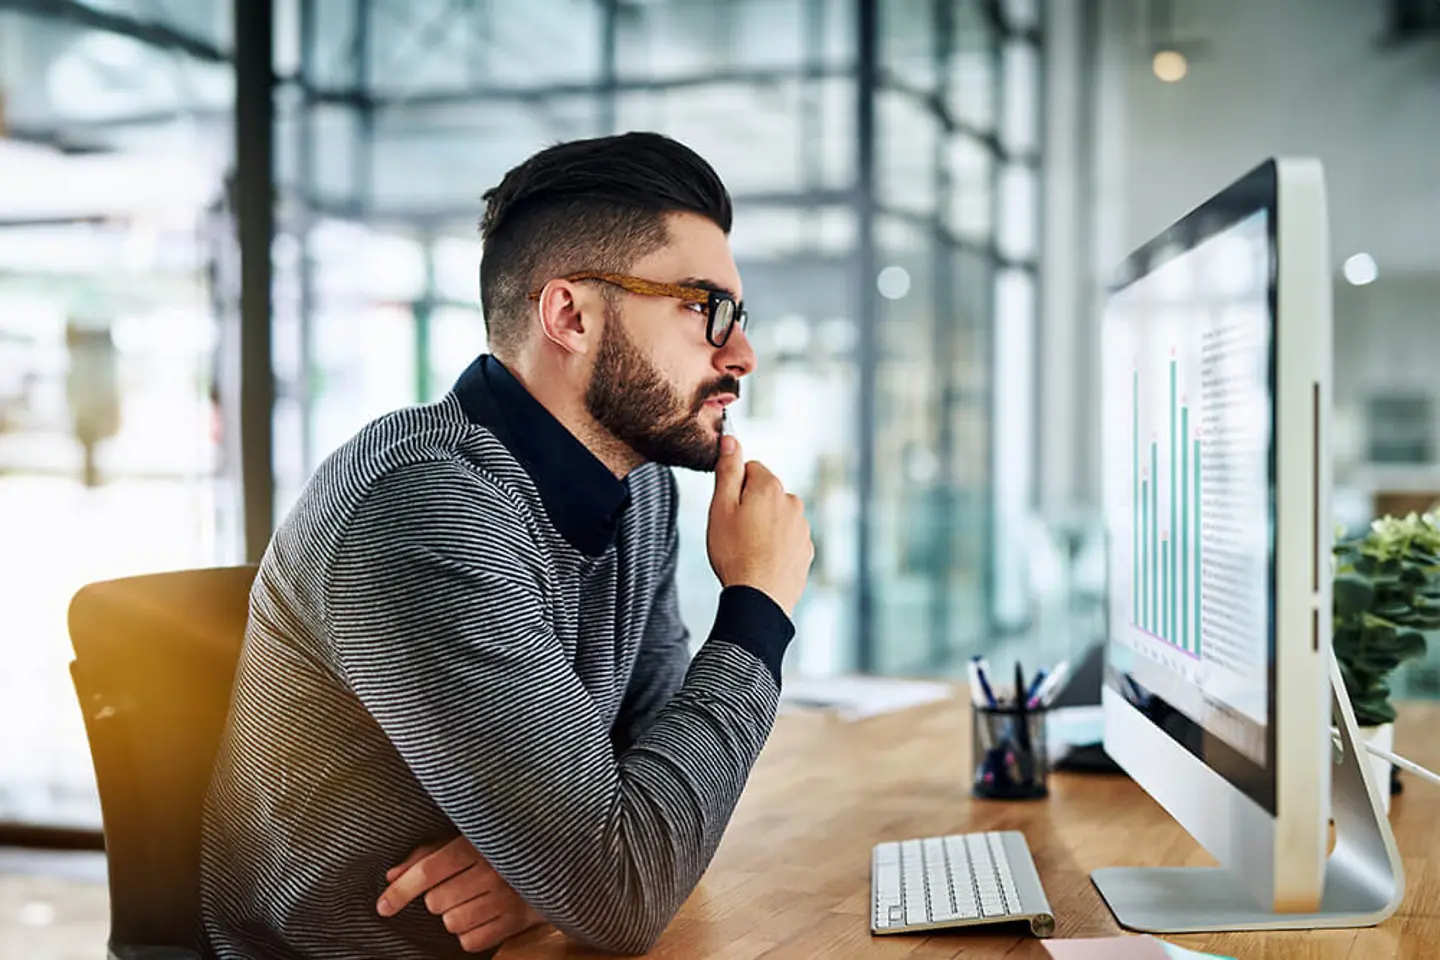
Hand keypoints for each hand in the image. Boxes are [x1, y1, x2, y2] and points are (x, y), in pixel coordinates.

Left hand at [378, 834, 543, 953]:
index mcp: (476, 844)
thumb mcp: (463, 840)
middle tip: (457, 886)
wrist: (552, 861)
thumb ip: (425, 856)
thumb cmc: (498, 849)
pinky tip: (483, 914)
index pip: (428, 871)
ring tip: (472, 900)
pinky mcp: (515, 922)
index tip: (382, 906)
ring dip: (453, 916)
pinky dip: (470, 933)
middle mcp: (492, 871)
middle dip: (437, 898)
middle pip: (435, 902)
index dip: (400, 891)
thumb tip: (391, 876)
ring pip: (451, 924)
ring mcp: (506, 898)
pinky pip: (470, 942)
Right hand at [707, 435, 813, 615]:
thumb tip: (731, 440)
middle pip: (765, 493)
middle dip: (751, 506)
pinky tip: (761, 562)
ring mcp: (802, 528)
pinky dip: (775, 546)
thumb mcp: (721, 507)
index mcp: (770, 487)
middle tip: (734, 531)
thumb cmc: (734, 553)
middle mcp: (792, 502)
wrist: (760, 598)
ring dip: (764, 527)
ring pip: (777, 517)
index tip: (726, 507)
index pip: (751, 468)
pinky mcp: (806, 551)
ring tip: (747, 550)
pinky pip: (787, 540)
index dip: (734, 486)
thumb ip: (727, 470)